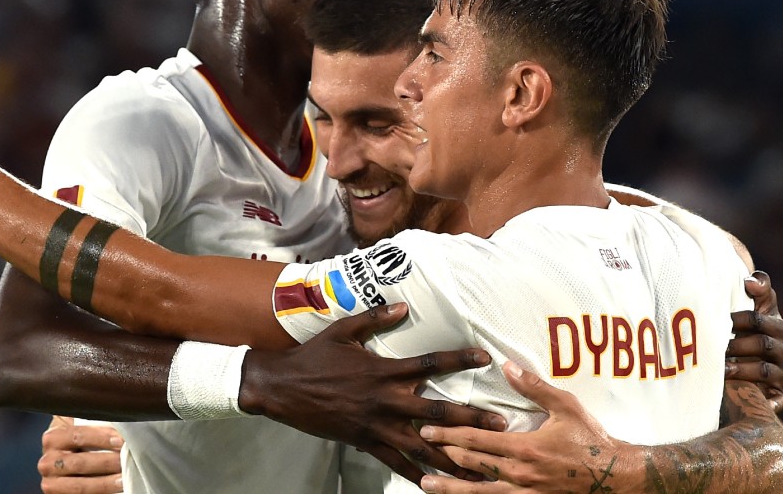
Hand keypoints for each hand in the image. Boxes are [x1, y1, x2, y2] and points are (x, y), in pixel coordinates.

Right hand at [38, 416, 124, 492]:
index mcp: (52, 438)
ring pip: (81, 486)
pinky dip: (101, 493)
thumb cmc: (80, 440)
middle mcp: (47, 461)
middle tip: (127, 459)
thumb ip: (92, 423)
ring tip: (124, 478)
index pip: (77, 436)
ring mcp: (51, 483)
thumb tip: (119, 420)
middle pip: (80, 463)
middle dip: (107, 461)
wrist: (65, 462)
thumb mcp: (79, 427)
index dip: (100, 438)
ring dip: (106, 482)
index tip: (121, 440)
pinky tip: (115, 487)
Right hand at [240, 303, 495, 484]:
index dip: (458, 360)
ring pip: (421, 444)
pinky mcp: (364, 442)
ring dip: (452, 454)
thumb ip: (376, 318)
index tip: (484, 357)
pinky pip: (395, 462)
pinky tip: (435, 485)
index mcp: (383, 370)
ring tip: (479, 466)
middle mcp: (385, 400)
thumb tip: (403, 306)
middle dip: (471, 419)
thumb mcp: (344, 330)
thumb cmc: (314, 356)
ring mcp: (376, 424)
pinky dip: (415, 474)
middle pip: (437, 410)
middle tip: (501, 425)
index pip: (429, 363)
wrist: (281, 387)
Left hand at [417, 362, 636, 492]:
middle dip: (441, 455)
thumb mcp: (565, 406)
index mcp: (525, 447)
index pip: (476, 441)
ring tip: (424, 483)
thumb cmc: (591, 439)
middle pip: (471, 466)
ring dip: (449, 488)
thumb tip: (507, 365)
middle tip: (417, 447)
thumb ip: (534, 386)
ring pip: (478, 493)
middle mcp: (520, 474)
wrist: (615, 476)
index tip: (426, 429)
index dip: (448, 435)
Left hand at [726, 271, 782, 411]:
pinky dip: (768, 403)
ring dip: (742, 369)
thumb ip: (757, 291)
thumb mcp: (753, 311)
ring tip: (722, 369)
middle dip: (737, 344)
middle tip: (716, 346)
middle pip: (761, 344)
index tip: (726, 317)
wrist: (754, 370)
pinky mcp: (780, 395)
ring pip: (764, 371)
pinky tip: (759, 403)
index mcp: (775, 326)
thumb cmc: (748, 334)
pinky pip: (776, 400)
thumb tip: (749, 280)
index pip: (760, 318)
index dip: (744, 318)